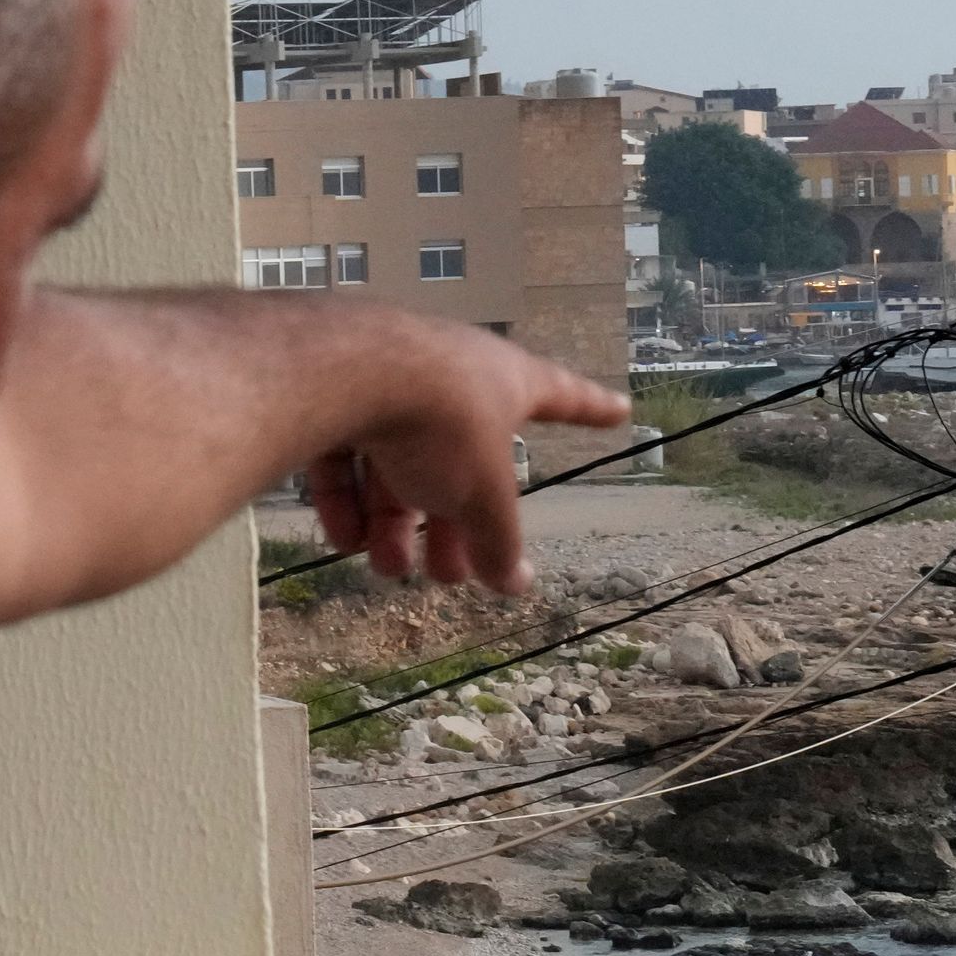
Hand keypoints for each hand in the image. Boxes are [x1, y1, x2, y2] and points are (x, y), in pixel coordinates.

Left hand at [300, 322, 629, 593]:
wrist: (348, 371)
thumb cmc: (442, 423)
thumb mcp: (481, 494)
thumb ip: (499, 541)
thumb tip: (516, 584)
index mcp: (508, 382)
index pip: (564, 397)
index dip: (592, 409)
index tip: (621, 408)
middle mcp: (453, 375)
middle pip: (459, 462)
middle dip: (451, 524)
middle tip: (447, 575)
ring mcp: (391, 378)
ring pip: (397, 464)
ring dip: (395, 524)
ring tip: (388, 568)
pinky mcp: (334, 390)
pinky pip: (349, 452)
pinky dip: (350, 498)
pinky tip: (345, 540)